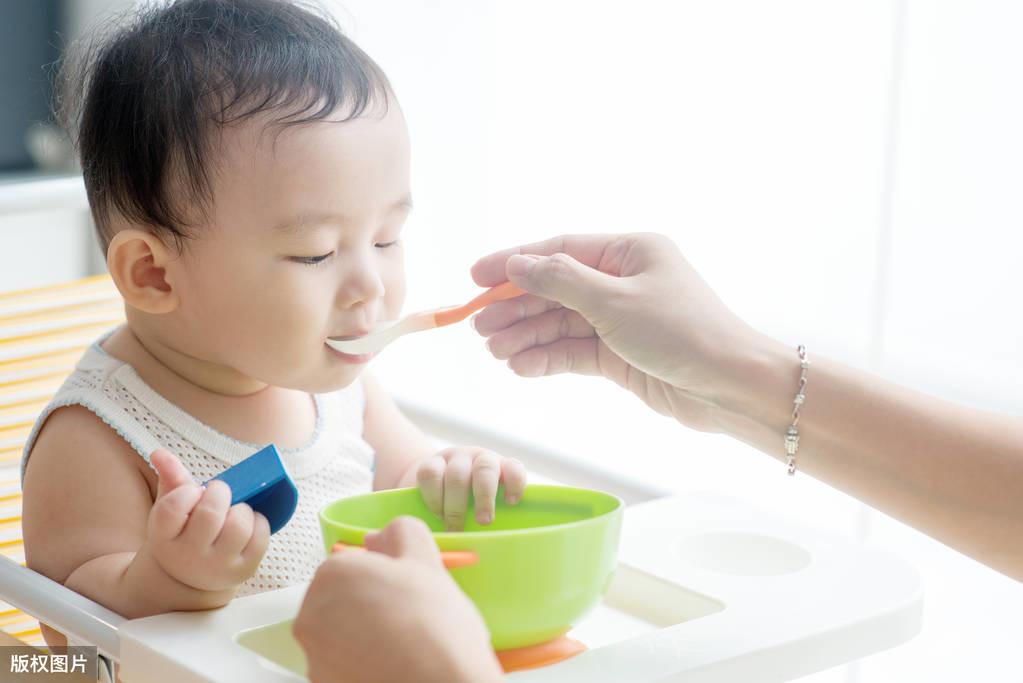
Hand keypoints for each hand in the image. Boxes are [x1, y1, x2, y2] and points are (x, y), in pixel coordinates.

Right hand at [140, 448, 270, 591]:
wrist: (192, 576)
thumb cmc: (183, 532)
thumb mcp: (170, 512)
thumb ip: (170, 480)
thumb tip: (160, 453)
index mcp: (165, 539)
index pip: (173, 508)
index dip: (188, 492)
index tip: (194, 492)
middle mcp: (189, 557)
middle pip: (211, 513)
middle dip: (220, 493)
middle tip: (220, 493)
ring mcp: (218, 567)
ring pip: (239, 525)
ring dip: (242, 508)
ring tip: (234, 509)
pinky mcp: (243, 570)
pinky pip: (260, 536)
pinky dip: (259, 522)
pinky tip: (248, 523)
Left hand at [293, 517, 502, 682]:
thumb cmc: (435, 624)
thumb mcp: (426, 559)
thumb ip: (400, 532)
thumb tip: (377, 538)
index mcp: (332, 574)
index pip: (354, 566)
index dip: (384, 576)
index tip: (406, 591)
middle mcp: (311, 614)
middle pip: (341, 600)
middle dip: (368, 606)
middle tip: (407, 619)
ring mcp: (314, 657)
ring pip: (341, 635)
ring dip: (364, 636)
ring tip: (404, 646)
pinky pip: (342, 666)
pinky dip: (361, 665)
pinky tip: (392, 667)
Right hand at [416, 447, 526, 529]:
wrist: (439, 483)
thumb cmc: (471, 505)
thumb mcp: (487, 507)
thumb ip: (492, 517)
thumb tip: (494, 548)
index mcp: (501, 468)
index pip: (514, 467)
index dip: (515, 483)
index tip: (511, 502)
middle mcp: (480, 459)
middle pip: (485, 470)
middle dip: (484, 498)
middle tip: (483, 522)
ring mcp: (455, 457)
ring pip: (457, 474)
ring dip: (455, 505)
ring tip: (454, 527)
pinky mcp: (430, 461)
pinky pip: (430, 474)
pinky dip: (434, 497)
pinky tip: (438, 513)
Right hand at [471, 232, 766, 430]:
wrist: (729, 387)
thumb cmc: (682, 332)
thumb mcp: (616, 301)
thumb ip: (561, 281)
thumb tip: (516, 264)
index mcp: (629, 252)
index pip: (560, 250)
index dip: (515, 262)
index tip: (476, 276)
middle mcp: (622, 282)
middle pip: (555, 289)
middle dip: (516, 307)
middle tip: (479, 325)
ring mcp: (620, 320)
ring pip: (561, 323)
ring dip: (526, 335)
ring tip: (494, 350)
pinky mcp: (620, 355)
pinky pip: (573, 351)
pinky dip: (547, 358)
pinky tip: (521, 365)